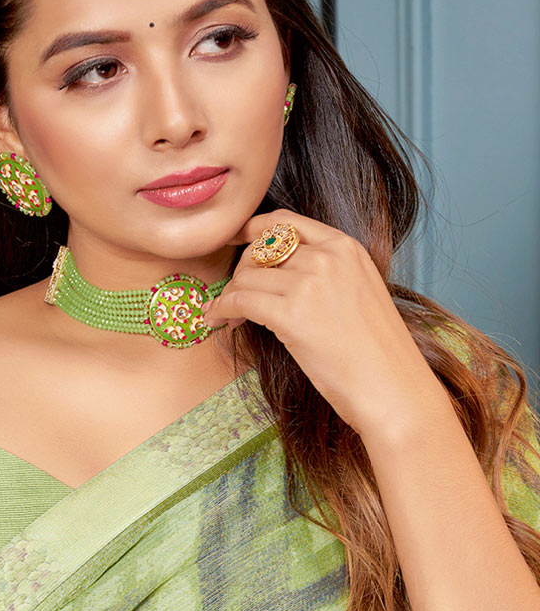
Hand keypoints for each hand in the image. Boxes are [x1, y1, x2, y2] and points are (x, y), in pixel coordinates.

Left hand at [202, 209, 445, 439]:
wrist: (393, 388)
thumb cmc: (376, 352)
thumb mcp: (359, 292)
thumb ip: (325, 273)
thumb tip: (274, 275)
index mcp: (346, 247)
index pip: (285, 222)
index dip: (252, 228)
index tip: (233, 238)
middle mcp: (327, 257)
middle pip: (260, 250)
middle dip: (240, 271)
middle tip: (233, 295)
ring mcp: (309, 283)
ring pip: (246, 276)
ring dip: (230, 295)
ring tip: (227, 314)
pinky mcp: (291, 314)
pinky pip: (239, 300)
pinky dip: (222, 307)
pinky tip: (216, 318)